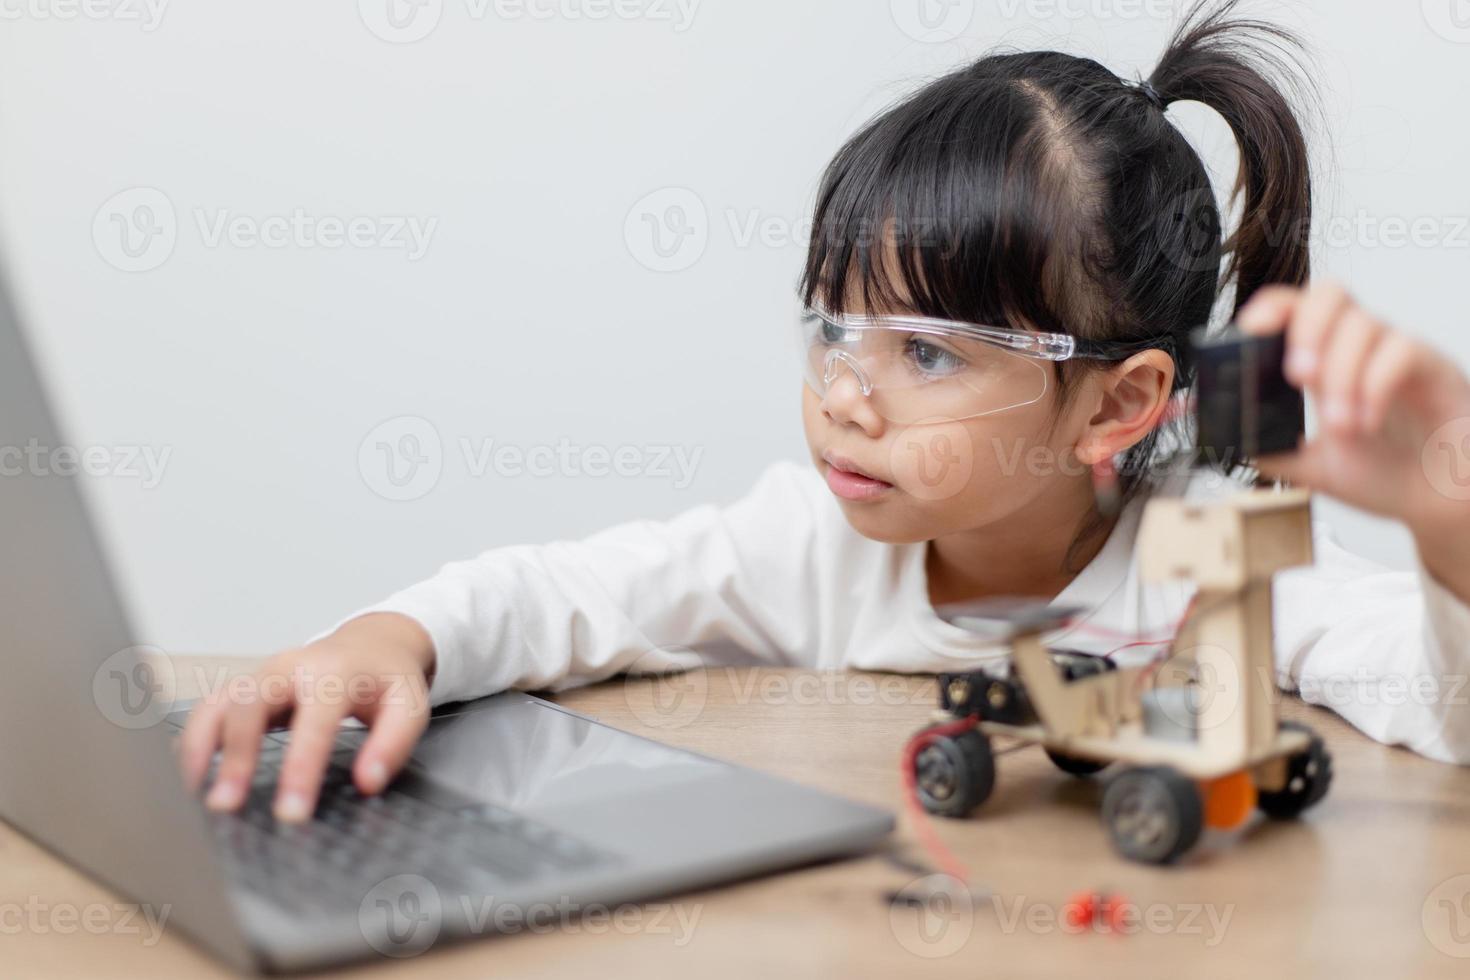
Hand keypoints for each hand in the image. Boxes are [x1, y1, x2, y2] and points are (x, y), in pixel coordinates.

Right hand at [179, 613, 434, 822]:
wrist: (372, 644)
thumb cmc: (387, 680)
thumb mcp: (410, 706)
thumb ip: (393, 744)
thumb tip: (369, 782)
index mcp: (334, 674)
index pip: (314, 723)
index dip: (300, 768)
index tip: (290, 813)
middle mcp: (289, 668)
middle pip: (251, 705)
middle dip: (236, 757)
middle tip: (225, 806)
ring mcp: (261, 675)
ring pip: (218, 704)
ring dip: (200, 750)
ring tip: (191, 797)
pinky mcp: (245, 686)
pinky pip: (208, 710)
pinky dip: (192, 741)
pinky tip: (187, 776)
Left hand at [1237, 282, 1469, 598]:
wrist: (1435, 504)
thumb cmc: (1382, 474)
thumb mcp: (1309, 466)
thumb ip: (1266, 446)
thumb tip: (1217, 426)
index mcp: (1327, 358)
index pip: (1294, 307)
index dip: (1269, 307)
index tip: (1249, 332)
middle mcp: (1362, 346)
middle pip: (1330, 293)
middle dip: (1305, 328)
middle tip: (1297, 377)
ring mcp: (1399, 352)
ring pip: (1363, 325)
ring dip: (1341, 376)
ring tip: (1340, 426)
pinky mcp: (1435, 368)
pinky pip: (1401, 350)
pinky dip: (1374, 385)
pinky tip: (1368, 423)